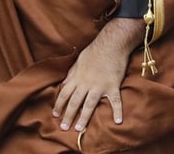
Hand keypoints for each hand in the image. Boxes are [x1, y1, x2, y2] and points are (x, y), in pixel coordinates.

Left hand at [53, 17, 143, 132]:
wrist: (111, 44)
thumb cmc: (94, 51)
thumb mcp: (79, 61)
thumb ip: (71, 74)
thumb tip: (64, 85)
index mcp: (77, 77)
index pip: (64, 94)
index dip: (59, 105)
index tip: (55, 115)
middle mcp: (86, 83)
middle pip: (75, 102)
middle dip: (68, 116)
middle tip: (64, 128)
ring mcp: (100, 86)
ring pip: (89, 105)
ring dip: (84, 117)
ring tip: (79, 129)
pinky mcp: (113, 86)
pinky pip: (115, 101)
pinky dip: (117, 111)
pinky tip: (117, 122)